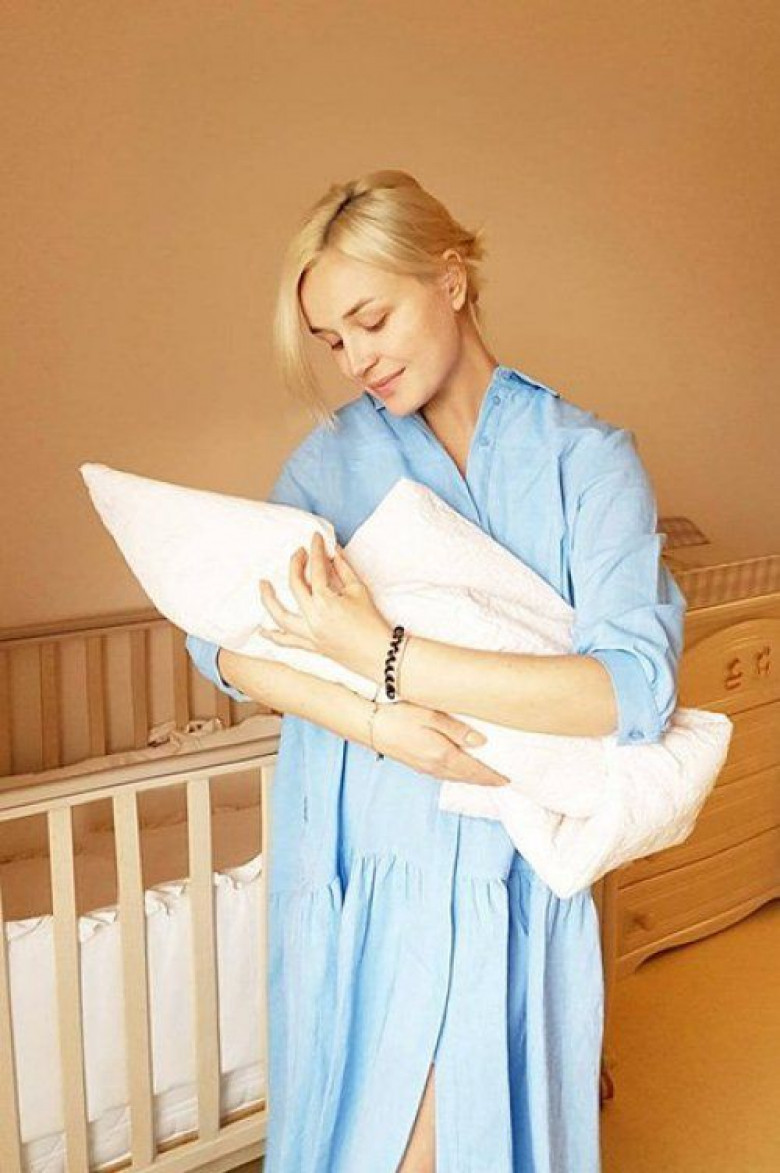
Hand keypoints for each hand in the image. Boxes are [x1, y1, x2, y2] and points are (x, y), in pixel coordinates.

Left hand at [258, 532, 390, 681]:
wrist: (380, 653)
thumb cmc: (373, 622)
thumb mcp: (359, 591)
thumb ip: (343, 569)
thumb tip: (333, 552)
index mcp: (326, 601)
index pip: (316, 569)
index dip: (315, 550)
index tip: (315, 538)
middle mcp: (313, 617)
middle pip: (295, 585)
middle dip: (295, 565)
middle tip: (298, 553)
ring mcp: (309, 634)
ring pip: (280, 615)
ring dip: (268, 599)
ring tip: (262, 585)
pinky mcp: (311, 646)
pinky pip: (286, 641)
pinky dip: (273, 636)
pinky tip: (262, 631)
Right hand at [370, 701, 509, 787]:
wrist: (370, 726)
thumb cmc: (400, 715)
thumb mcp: (432, 716)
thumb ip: (458, 730)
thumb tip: (481, 743)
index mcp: (443, 755)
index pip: (475, 771)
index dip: (492, 776)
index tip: (508, 779)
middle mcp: (436, 767)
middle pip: (467, 777)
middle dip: (485, 780)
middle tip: (502, 780)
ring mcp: (425, 768)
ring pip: (456, 777)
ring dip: (472, 779)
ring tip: (485, 776)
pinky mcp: (418, 766)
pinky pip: (445, 775)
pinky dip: (459, 775)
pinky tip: (460, 770)